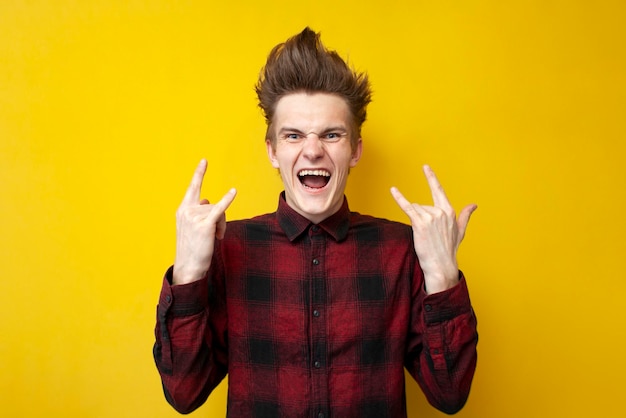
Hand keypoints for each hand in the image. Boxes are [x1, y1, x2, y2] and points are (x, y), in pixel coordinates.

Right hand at [173, 159, 236, 284]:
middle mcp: (186, 211)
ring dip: (220, 225)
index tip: (204, 160)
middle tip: (215, 234)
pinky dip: (227, 200)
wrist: (189, 267)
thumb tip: (207, 201)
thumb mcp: (192, 227)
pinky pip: (219, 209)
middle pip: (211, 203)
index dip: (199, 174)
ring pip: (218, 211)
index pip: (193, 188)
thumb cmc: (192, 248)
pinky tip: (234, 191)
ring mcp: (195, 217)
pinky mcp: (205, 225)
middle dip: (217, 218)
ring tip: (215, 238)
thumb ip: (198, 211)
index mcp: (182, 210)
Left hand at [390, 165, 475, 293]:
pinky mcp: (420, 223)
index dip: (431, 178)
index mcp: (449, 211)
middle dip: (421, 218)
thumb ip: (465, 215)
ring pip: (415, 210)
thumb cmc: (449, 249)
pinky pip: (407, 207)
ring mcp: (430, 217)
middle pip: (422, 205)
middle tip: (428, 235)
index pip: (438, 191)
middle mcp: (441, 211)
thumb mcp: (460, 231)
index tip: (425, 167)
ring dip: (416, 221)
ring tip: (424, 236)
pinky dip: (399, 198)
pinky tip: (393, 190)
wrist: (441, 265)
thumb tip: (474, 205)